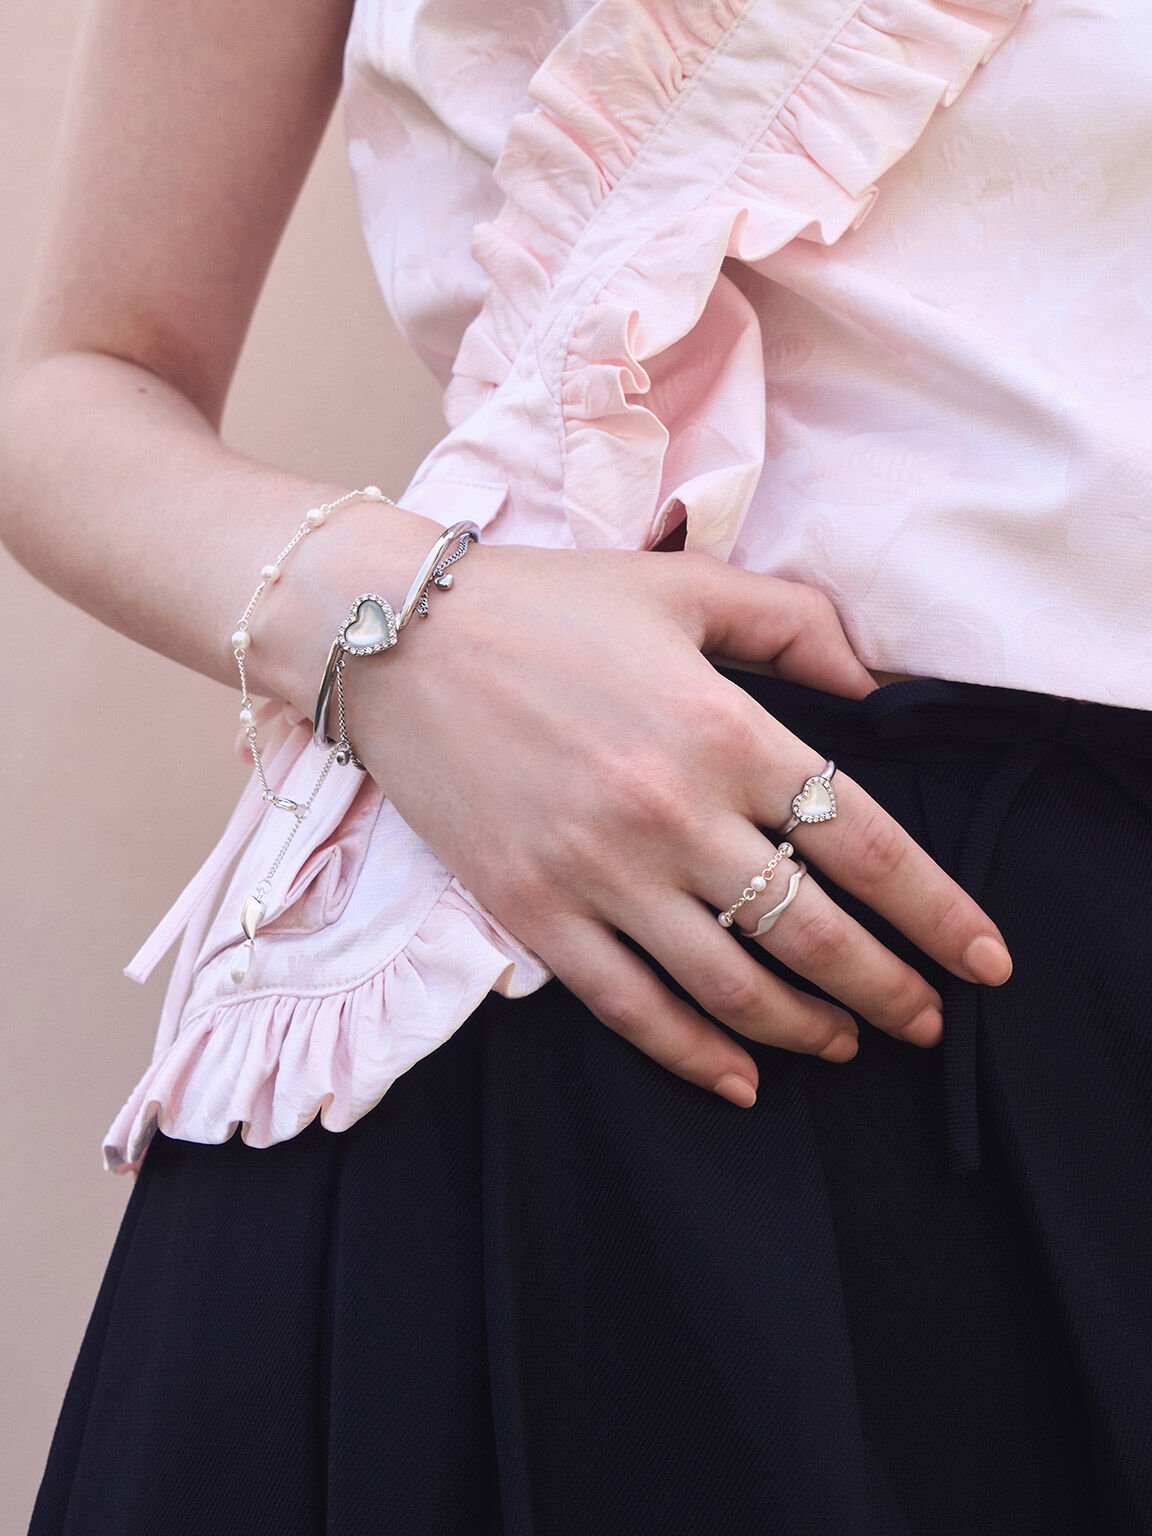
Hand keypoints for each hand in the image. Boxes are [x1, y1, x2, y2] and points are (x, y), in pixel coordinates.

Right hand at [338, 544, 1012, 1107]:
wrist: (396, 637)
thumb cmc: (548, 605)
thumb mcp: (685, 589)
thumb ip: (795, 627)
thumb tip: (880, 686)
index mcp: (723, 729)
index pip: (867, 846)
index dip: (939, 914)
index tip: (984, 961)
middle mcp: (671, 813)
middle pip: (811, 932)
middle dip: (888, 990)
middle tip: (928, 1021)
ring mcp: (597, 873)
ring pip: (729, 985)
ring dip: (804, 1028)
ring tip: (846, 1044)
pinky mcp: (532, 913)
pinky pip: (628, 1008)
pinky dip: (693, 1055)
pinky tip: (740, 1080)